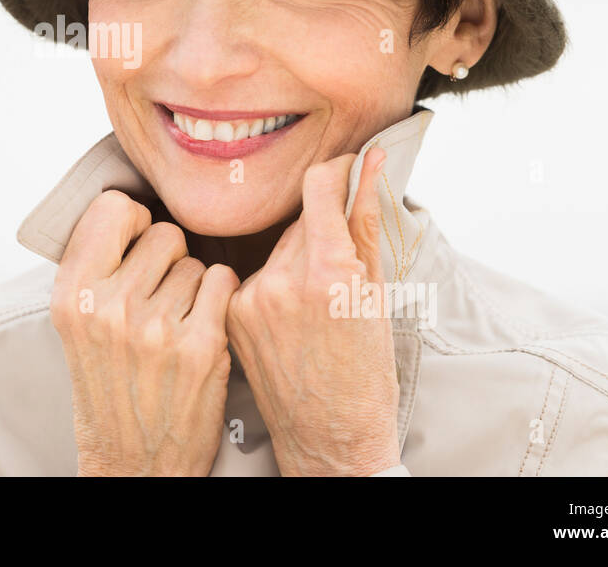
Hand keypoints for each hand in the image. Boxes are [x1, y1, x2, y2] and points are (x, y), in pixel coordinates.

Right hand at [51, 189, 240, 476]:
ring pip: (196, 262)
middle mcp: (110, 308)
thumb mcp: (76, 322)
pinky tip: (201, 328)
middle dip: (168, 257)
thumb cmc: (108, 385)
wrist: (132, 461)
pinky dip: (218, 300)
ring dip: (193, 286)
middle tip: (158, 295)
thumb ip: (95, 265)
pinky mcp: (202, 347)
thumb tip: (130, 204)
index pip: (113, 207)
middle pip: (165, 233)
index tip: (136, 243)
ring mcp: (158, 328)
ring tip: (175, 323)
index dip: (133, 220)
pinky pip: (222, 282)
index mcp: (72, 294)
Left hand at [225, 147, 400, 476]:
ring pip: (278, 249)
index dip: (338, 171)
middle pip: (301, 222)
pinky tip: (290, 321)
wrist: (330, 442)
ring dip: (298, 260)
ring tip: (317, 307)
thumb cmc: (367, 377)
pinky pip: (256, 278)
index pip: (319, 187)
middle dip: (324, 231)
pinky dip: (275, 287)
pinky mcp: (231, 317)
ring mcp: (249, 301)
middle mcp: (280, 283)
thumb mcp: (377, 298)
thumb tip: (369, 166)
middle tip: (343, 268)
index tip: (349, 170)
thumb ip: (367, 225)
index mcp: (327, 276)